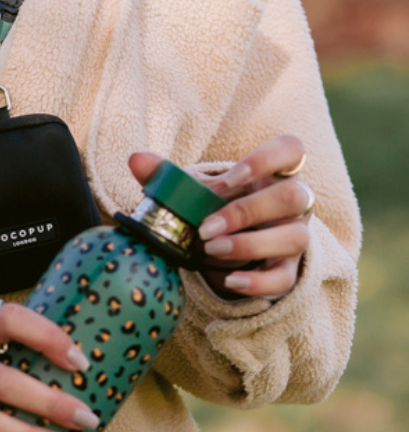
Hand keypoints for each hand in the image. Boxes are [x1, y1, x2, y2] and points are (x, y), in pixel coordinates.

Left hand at [129, 135, 313, 299]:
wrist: (220, 245)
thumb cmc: (213, 207)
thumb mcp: (193, 191)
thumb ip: (167, 176)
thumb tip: (136, 160)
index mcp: (271, 172)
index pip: (292, 149)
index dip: (266, 160)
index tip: (230, 179)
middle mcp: (292, 202)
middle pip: (294, 196)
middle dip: (246, 211)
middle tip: (206, 228)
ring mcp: (294, 236)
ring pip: (295, 237)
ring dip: (249, 244)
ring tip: (211, 250)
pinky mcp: (287, 269)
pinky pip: (284, 278)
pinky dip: (257, 282)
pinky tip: (230, 281)